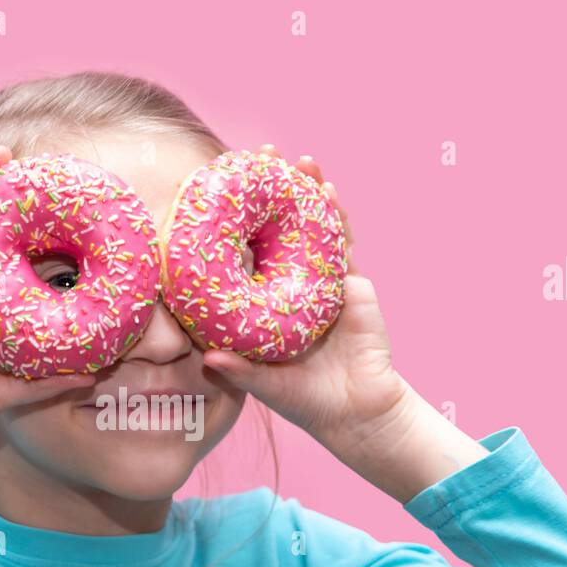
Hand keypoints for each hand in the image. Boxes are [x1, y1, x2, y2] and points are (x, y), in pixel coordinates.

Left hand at [202, 145, 408, 448]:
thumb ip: (240, 372)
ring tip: (301, 162)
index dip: (232, 222)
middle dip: (273, 192)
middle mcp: (289, 286)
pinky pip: (343, 245)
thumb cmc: (306, 401)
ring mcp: (322, 282)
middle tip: (260, 154)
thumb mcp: (267, 387)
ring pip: (313, 229)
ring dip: (308, 193)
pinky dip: (336, 217)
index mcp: (263, 303)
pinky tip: (328, 191)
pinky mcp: (352, 286)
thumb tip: (208, 358)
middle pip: (278, 229)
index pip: (242, 254)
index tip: (217, 187)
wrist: (358, 412)